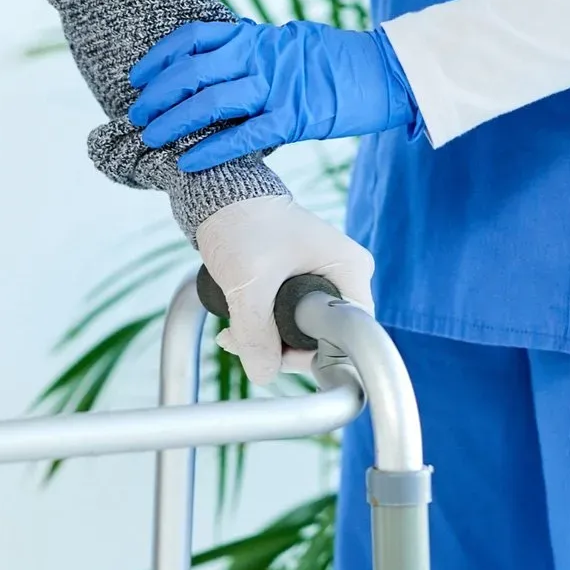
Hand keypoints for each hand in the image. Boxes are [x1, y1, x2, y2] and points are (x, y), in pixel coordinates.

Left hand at [129, 20, 415, 170]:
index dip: (160, 57)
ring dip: (175, 122)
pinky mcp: (295, 118)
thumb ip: (252, 50)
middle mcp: (261, 56)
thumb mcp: (288, 42)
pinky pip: (245, 135)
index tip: (138, 77)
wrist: (386, 72)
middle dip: (158, 94)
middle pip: (194, 71)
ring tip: (151, 138)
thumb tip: (218, 65)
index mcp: (256, 35)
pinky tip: (187, 162)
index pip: (194, 38)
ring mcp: (277, 87)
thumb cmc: (335, 63)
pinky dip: (212, 149)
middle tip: (136, 114)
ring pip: (212, 102)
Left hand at [197, 196, 374, 386]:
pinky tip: (235, 330)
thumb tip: (263, 375)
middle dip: (281, 349)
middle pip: (322, 336)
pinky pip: (287, 320)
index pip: (347, 332)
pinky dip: (261, 328)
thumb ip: (256, 333)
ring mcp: (321, 279)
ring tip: (231, 336)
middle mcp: (343, 276)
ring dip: (265, 341)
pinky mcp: (298, 282)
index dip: (313, 353)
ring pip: (300, 331)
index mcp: (350, 270)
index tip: (276, 356)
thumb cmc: (244, 224)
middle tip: (243, 345)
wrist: (220, 194)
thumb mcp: (249, 284)